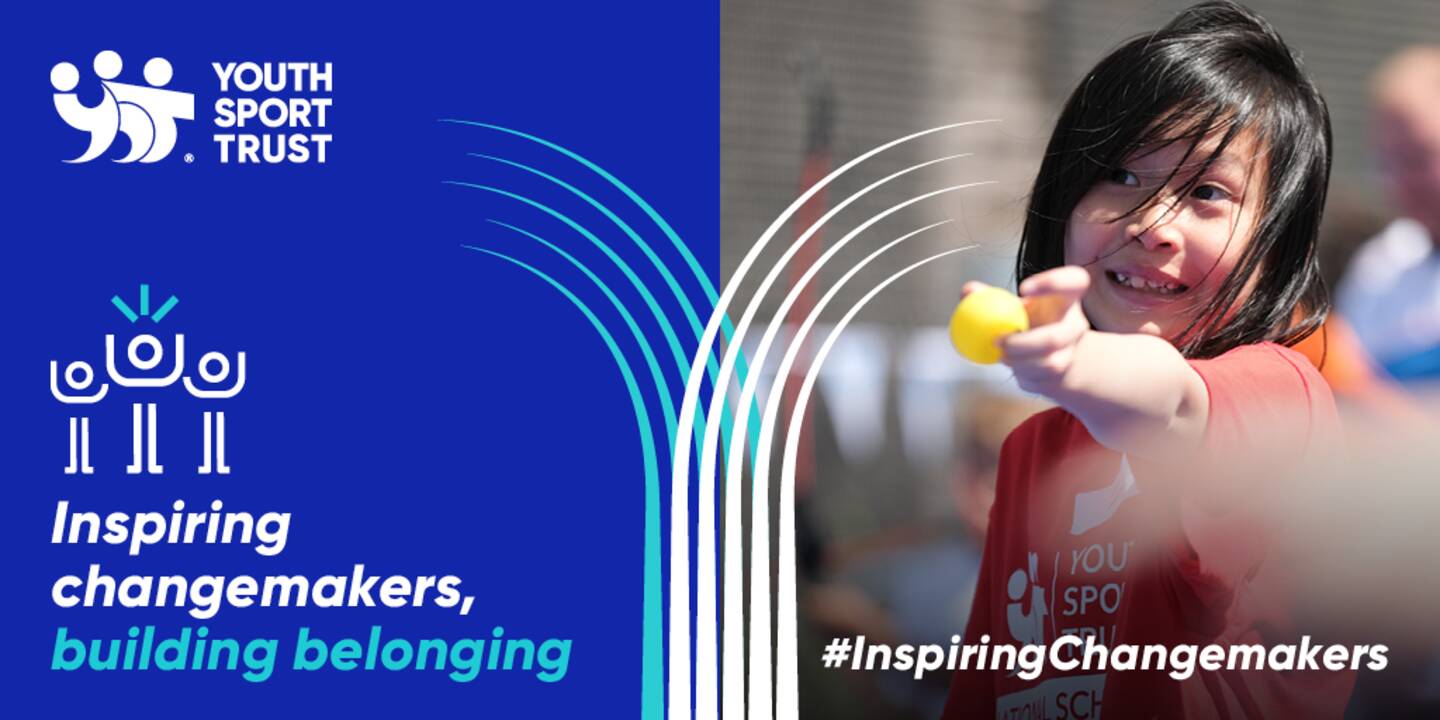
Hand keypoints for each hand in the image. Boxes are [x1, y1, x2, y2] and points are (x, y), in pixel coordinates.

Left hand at [998, 266, 1090, 394]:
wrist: (1042, 352)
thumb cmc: (1025, 320)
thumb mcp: (1010, 304)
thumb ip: (988, 296)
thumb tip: (968, 291)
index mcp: (1065, 298)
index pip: (1075, 281)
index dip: (1054, 283)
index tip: (1023, 290)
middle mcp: (1075, 324)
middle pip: (1057, 337)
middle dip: (1024, 343)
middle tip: (997, 340)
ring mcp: (1071, 351)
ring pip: (1049, 363)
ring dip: (1018, 361)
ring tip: (1001, 354)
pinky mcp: (1063, 372)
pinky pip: (1040, 378)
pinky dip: (1020, 373)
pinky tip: (1012, 363)